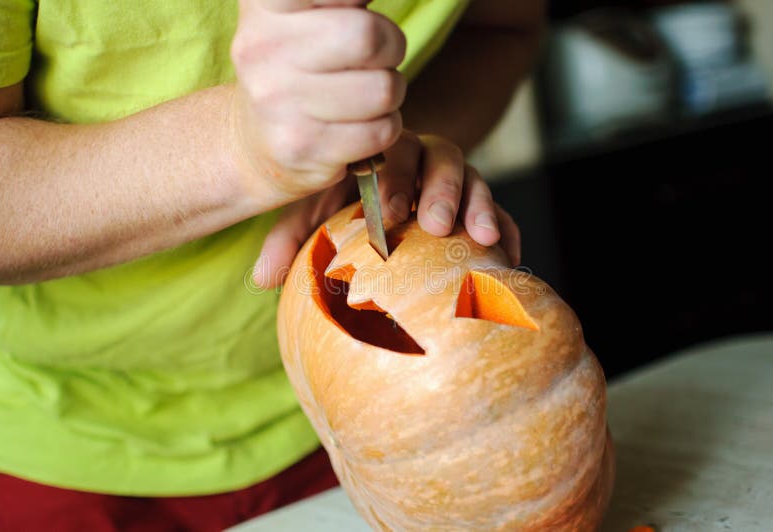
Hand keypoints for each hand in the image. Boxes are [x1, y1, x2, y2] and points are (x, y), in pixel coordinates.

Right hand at [230, 0, 405, 204]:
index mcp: (266, 4)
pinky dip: (385, 128)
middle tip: (376, 58)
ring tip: (366, 94)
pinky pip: (381, 131)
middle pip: (367, 36)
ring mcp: (278, 100)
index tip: (355, 11)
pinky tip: (359, 124)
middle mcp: (263, 48)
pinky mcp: (300, 146)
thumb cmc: (300, 65)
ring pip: (383, 89)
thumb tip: (367, 0)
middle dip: (391, 47)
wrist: (257, 138)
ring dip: (391, 93)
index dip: (355, 0)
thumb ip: (343, 1)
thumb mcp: (305, 15)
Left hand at [252, 132, 520, 287]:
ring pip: (477, 181)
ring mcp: (457, 184)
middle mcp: (425, 162)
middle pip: (444, 159)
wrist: (377, 205)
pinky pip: (503, 214)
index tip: (386, 213)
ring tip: (482, 238)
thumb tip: (262, 279)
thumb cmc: (341, 207)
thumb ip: (291, 238)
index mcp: (385, 155)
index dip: (394, 178)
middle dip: (442, 189)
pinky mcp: (478, 210)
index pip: (394, 152)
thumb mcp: (314, 215)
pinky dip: (509, 231)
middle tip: (436, 224)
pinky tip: (510, 259)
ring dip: (480, 207)